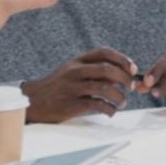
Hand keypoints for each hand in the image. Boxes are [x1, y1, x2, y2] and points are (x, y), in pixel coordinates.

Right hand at [23, 47, 137, 122]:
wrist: (32, 101)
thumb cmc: (58, 86)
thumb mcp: (71, 71)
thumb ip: (92, 69)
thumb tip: (121, 74)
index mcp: (77, 61)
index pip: (104, 53)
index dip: (122, 59)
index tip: (133, 69)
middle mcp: (75, 71)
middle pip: (107, 70)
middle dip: (125, 79)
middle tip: (131, 87)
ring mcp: (72, 88)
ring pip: (104, 88)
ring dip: (119, 96)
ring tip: (122, 102)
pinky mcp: (71, 105)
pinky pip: (97, 105)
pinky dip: (109, 109)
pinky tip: (111, 112)